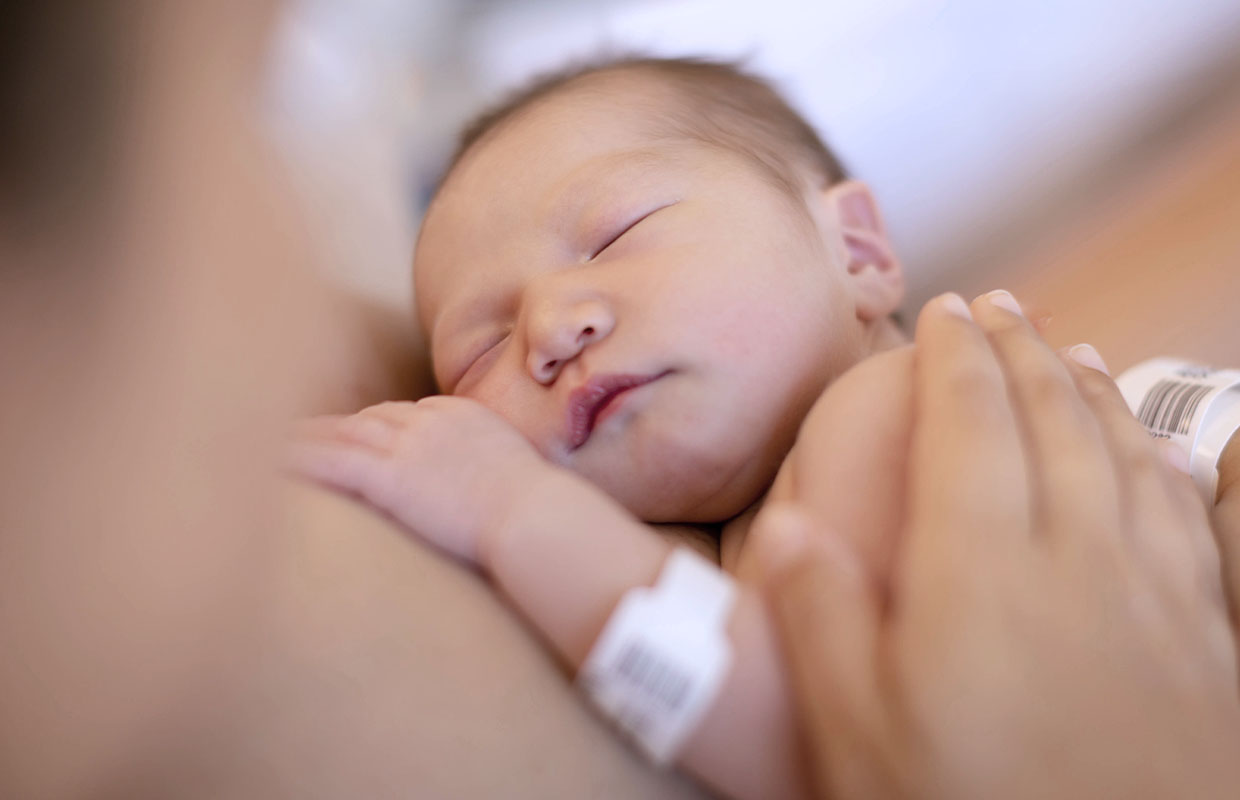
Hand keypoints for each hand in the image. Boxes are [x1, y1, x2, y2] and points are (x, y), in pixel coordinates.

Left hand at [288, 396, 551, 563]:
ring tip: (270, 442)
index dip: (376, 425)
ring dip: (306, 437)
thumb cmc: (539, 512)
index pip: (407, 413)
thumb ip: (496, 474)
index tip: (357, 435)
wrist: (536, 516)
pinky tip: (270, 462)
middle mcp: (430, 421)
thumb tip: (499, 495)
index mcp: (461, 416)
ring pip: (343, 432)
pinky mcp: (390, 475)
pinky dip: (299, 458)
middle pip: (370, 416)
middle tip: (302, 434)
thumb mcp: (521, 476)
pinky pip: (332, 460)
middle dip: (337, 425)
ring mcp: (408, 445)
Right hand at [759, 291, 1239, 799]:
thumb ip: (819, 620)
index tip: (943, 309)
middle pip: (1052, 416)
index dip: (954, 354)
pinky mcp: (1203, 636)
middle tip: (999, 303)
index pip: (970, 421)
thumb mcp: (860, 735)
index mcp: (981, 567)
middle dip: (1022, 347)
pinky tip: (1157, 444)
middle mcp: (1075, 555)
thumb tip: (786, 525)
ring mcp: (1151, 592)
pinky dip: (1161, 457)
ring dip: (1091, 386)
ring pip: (1122, 451)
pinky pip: (1184, 512)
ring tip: (1070, 346)